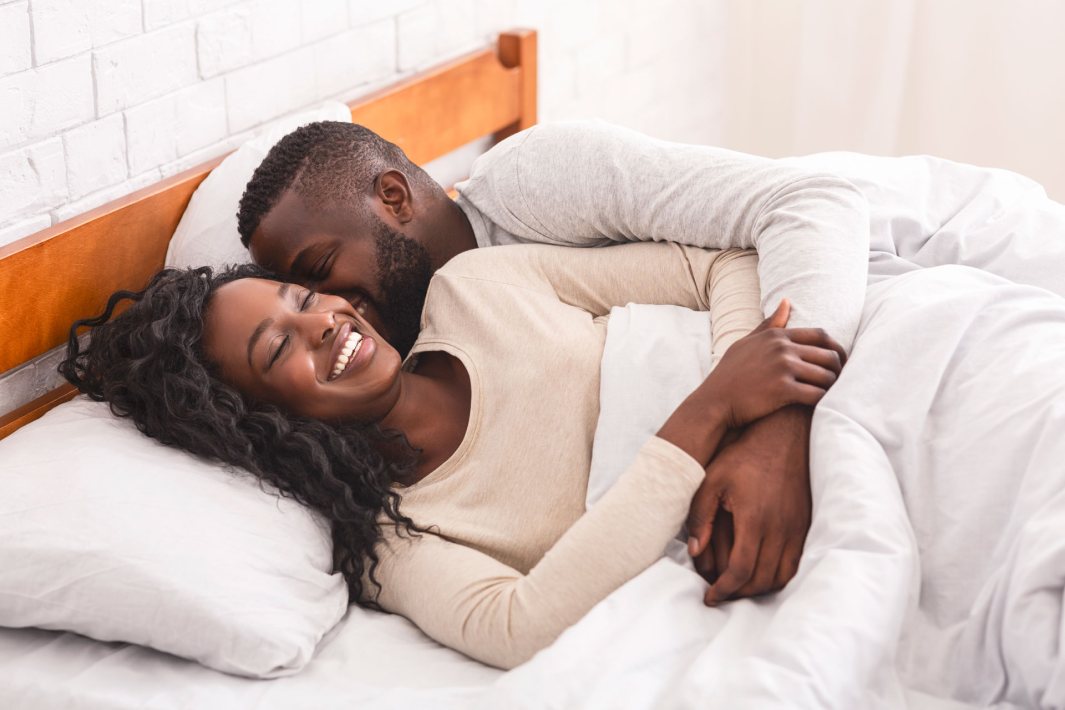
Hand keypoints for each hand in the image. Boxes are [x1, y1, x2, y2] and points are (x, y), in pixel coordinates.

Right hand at [656, 300, 843, 466]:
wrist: (714, 402)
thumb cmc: (729, 374)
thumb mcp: (746, 343)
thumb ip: (769, 325)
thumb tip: (787, 302)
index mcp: (776, 336)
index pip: (821, 335)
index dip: (837, 349)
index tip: (840, 361)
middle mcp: (782, 348)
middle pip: (828, 355)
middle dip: (840, 369)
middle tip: (842, 381)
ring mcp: (782, 368)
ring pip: (826, 375)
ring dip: (834, 386)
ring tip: (833, 395)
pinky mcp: (783, 390)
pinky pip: (817, 394)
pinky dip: (825, 401)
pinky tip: (823, 406)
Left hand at [686, 405, 812, 603]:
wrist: (783, 435)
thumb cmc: (743, 456)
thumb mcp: (712, 481)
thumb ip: (700, 517)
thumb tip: (695, 551)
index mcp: (755, 519)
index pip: (741, 571)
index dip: (724, 590)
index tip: (710, 597)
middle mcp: (780, 528)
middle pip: (761, 580)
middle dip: (739, 594)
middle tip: (721, 595)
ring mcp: (797, 528)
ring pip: (781, 576)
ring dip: (759, 588)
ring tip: (738, 587)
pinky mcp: (806, 525)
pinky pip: (795, 563)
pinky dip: (778, 576)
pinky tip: (761, 573)